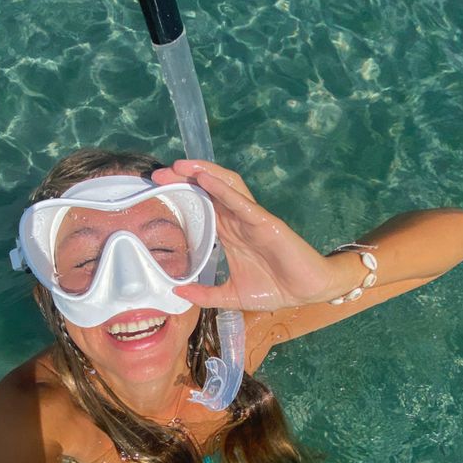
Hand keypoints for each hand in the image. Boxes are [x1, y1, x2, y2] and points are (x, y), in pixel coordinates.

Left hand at [152, 159, 336, 311]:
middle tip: (159, 174)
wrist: (307, 292)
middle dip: (185, 179)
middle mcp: (238, 220)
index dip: (180, 195)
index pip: (200, 206)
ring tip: (181, 166)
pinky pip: (243, 202)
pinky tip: (206, 180)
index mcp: (228, 233)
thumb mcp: (232, 296)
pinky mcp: (267, 223)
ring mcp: (252, 218)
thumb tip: (177, 293)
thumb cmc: (274, 288)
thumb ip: (206, 295)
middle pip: (209, 190)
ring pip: (225, 186)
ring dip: (203, 173)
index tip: (155, 190)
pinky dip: (224, 190)